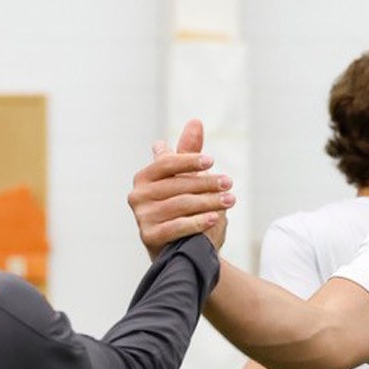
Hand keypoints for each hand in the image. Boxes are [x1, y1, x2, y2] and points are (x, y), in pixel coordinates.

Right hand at [128, 120, 234, 259]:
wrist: (181, 247)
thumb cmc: (184, 208)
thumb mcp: (186, 178)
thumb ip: (188, 152)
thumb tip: (196, 122)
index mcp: (144, 177)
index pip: (167, 164)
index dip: (189, 161)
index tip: (211, 161)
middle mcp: (138, 195)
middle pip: (178, 185)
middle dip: (207, 184)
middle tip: (229, 183)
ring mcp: (142, 217)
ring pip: (180, 205)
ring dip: (209, 202)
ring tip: (230, 200)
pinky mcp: (148, 236)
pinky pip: (176, 226)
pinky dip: (197, 222)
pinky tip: (215, 218)